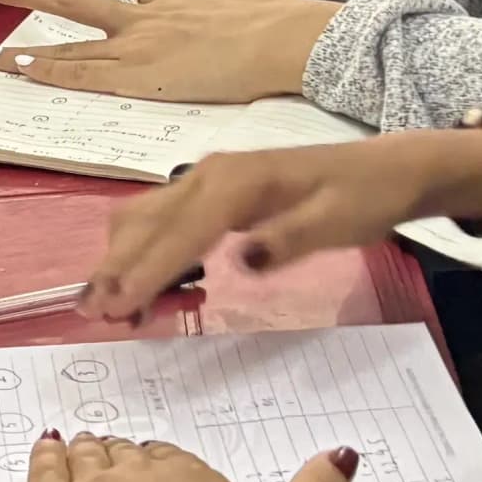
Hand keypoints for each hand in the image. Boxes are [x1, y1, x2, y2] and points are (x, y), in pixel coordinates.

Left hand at [21, 435, 359, 481]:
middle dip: (115, 459)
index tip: (153, 471)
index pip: (166, 460)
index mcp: (187, 475)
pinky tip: (44, 454)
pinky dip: (43, 460)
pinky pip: (42, 470)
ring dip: (80, 456)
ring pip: (82, 458)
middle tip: (107, 468)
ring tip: (74, 455)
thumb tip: (344, 454)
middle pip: (121, 455)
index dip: (157, 465)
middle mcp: (137, 468)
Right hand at [83, 125, 481, 321]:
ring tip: (109, 304)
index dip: (146, 270)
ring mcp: (207, 180)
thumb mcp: (339, 221)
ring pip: (144, 218)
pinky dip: (140, 250)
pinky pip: (161, 220)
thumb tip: (243, 260)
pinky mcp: (211, 192)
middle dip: (116, 267)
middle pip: (146, 223)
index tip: (119, 304)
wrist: (386, 168)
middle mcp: (210, 175)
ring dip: (122, 260)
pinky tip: (141, 282)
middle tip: (94, 312)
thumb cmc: (364, 197)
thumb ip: (291, 239)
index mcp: (238, 181)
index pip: (180, 231)